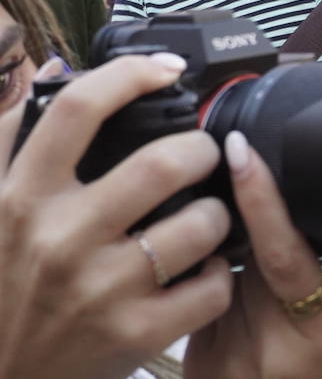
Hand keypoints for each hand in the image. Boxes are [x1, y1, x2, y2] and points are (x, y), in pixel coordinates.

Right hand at [0, 54, 233, 378]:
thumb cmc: (4, 282)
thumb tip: (56, 70)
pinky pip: (212, 286)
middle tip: (205, 154)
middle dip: (203, 150)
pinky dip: (219, 273)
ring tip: (205, 215)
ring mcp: (100, 288)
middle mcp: (60, 238)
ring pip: (202, 223)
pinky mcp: (133, 334)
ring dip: (218, 214)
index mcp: (22, 198)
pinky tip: (202, 269)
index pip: (77, 110)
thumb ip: (14, 138)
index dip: (131, 74)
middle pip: (164, 163)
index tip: (166, 69)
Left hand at [185, 132, 321, 378]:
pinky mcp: (198, 363)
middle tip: (273, 214)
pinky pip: (207, 299)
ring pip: (223, 274)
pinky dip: (223, 284)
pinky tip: (245, 298)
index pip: (284, 253)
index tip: (242, 151)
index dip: (262, 198)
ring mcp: (228, 358)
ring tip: (266, 272)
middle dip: (260, 228)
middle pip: (250, 255)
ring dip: (240, 257)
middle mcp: (270, 349)